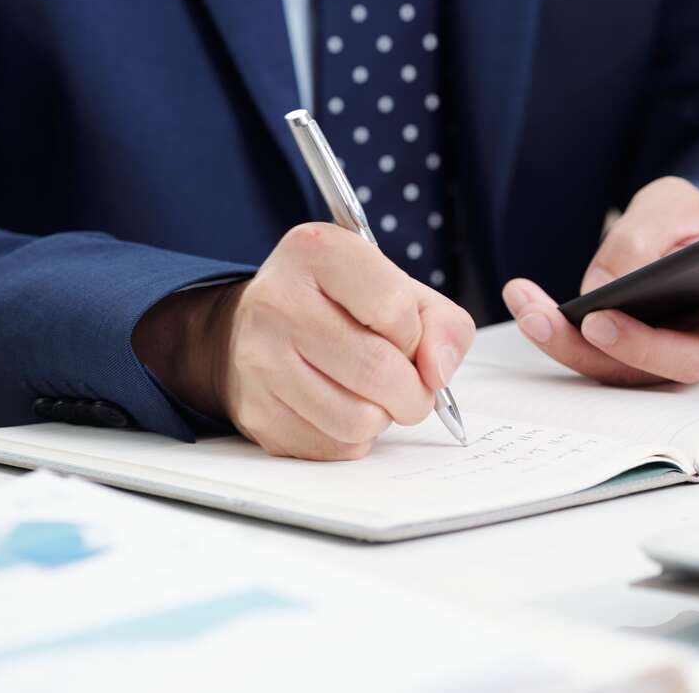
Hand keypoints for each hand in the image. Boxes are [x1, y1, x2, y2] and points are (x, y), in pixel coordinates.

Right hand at [134, 223, 474, 459]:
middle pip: (378, 370)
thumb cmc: (341, 307)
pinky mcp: (256, 412)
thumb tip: (438, 373)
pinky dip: (353, 438)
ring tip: (373, 395)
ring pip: (358, 419)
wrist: (256, 329)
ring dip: (383, 416)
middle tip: (412, 388)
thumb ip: (442, 323)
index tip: (409, 339)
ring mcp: (259, 359)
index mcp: (317, 252)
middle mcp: (277, 300)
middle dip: (414, 392)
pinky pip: (333, 446)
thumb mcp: (400, 289)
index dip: (416, 335)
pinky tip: (342, 408)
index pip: (393, 307)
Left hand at [501, 177, 698, 384]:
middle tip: (594, 320)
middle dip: (637, 345)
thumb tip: (605, 288)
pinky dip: (562, 339)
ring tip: (533, 308)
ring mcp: (680, 358)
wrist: (674, 239)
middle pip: (690, 359)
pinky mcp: (638, 363)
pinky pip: (603, 362)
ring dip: (578, 346)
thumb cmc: (687, 221)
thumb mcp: (668, 204)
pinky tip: (529, 307)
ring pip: (636, 372)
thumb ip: (646, 235)